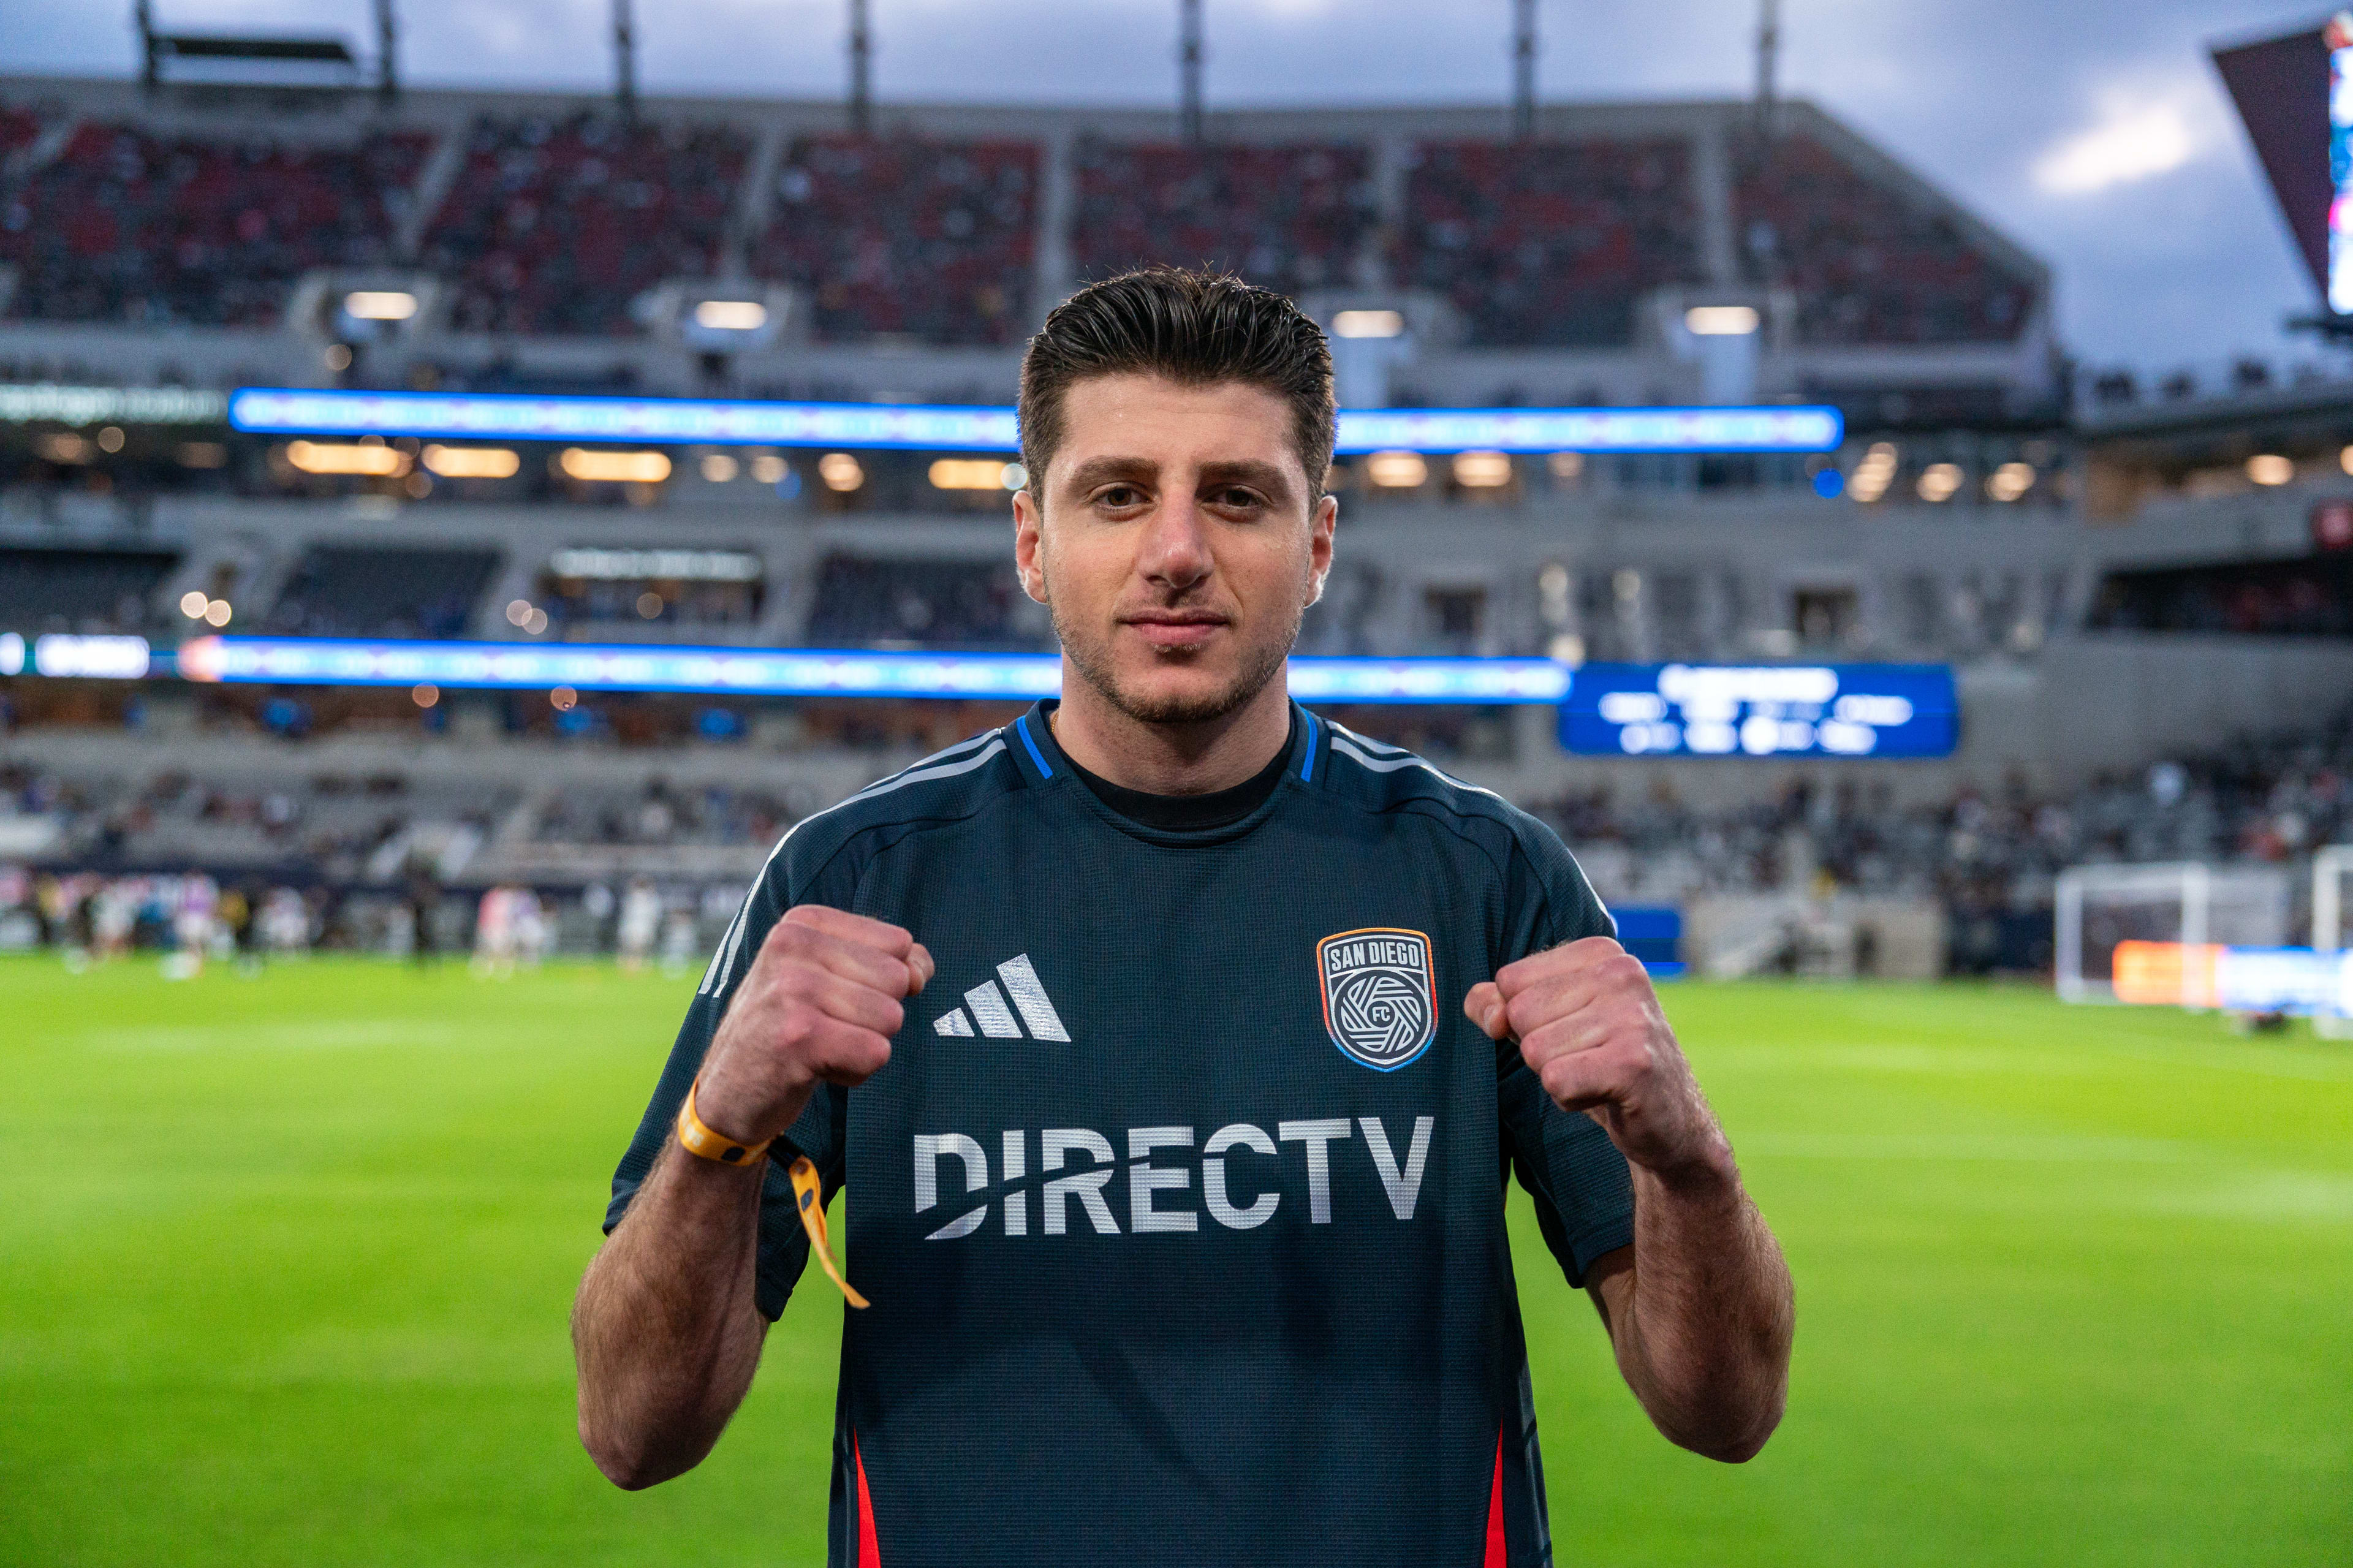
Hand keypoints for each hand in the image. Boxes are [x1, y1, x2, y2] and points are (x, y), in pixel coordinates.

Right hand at [693, 906, 933, 1146]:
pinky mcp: (798, 1037)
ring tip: (819, 1048)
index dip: (883, 984)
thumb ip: (887, 961)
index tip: (833, 999)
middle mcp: (793, 946)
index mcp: (803, 923)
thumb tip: (923, 968)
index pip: (899, 943)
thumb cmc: (788, 1030)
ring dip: (864, 1046)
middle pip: (898, 980)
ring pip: (891, 1018)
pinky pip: (876, 1053)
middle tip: (825, 1029)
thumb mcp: (828, 978)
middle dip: (875, 1017)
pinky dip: (855, 1072)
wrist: (727, 1094)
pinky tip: (815, 1069)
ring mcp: (792, 990)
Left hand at [1465, 936, 1730, 1186]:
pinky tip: (1604, 1094)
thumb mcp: (1546, 1022)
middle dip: (1540, 1049)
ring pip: (1535, 1051)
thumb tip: (1488, 1013)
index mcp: (1600, 952)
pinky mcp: (1633, 1063)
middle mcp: (1621, 972)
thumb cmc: (1599, 1062)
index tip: (1571, 1031)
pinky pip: (1555, 1081)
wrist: (1670, 1121)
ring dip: (1557, 1076)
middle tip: (1587, 1058)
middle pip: (1519, 1014)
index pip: (1509, 980)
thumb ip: (1498, 1004)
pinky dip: (1569, 1099)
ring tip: (1597, 1075)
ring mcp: (1632, 1016)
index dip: (1525, 1019)